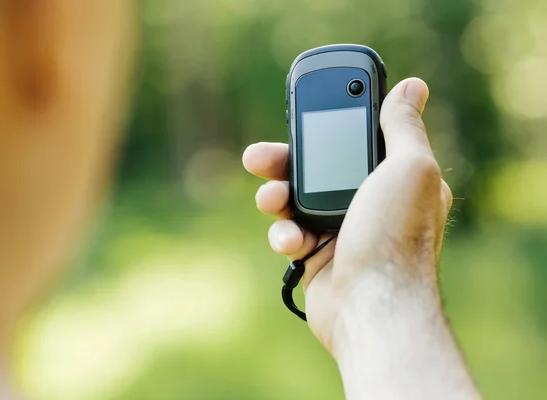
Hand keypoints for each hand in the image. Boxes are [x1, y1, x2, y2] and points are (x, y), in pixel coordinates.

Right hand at [243, 78, 452, 354]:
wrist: (372, 307)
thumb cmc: (396, 238)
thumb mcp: (410, 169)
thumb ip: (404, 127)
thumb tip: (413, 87)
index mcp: (393, 179)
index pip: (356, 142)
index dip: (329, 128)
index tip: (305, 115)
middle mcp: (368, 203)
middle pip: (316, 170)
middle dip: (284, 162)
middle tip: (258, 157)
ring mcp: (341, 231)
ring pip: (295, 201)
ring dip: (276, 197)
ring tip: (271, 200)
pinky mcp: (318, 256)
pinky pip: (290, 234)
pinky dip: (285, 236)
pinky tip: (292, 243)